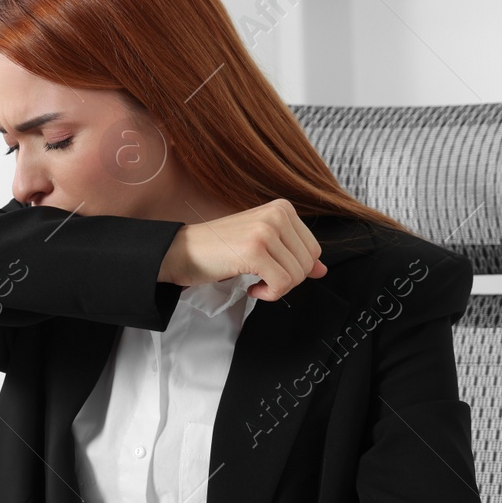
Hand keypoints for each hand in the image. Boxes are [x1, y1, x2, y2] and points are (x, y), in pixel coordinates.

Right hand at [157, 198, 326, 300]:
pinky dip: (269, 294)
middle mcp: (277, 214)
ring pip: (296, 275)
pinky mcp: (254, 251)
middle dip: (286, 281)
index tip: (269, 269)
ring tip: (254, 282)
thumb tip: (321, 270)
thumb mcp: (260, 244)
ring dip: (276, 289)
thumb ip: (292, 254)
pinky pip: (281, 284)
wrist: (180, 251)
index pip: (313, 250)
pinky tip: (251, 287)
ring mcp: (266, 231)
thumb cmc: (217, 249)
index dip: (294, 269)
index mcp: (282, 208)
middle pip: (307, 263)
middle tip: (261, 280)